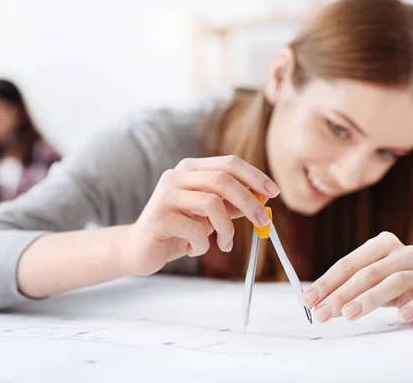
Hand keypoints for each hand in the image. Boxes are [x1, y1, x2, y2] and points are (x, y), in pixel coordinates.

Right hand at [122, 156, 279, 275]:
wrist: (138, 249)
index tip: (274, 193)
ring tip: (225, 244)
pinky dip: (204, 245)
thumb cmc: (177, 229)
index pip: (229, 163)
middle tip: (263, 222)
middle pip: (223, 180)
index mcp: (190, 169)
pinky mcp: (159, 217)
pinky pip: (197, 231)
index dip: (255, 176)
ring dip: (227, 229)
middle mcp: (176, 176)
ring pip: (212, 204)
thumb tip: (261, 199)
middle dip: (249, 202)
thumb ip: (230, 204)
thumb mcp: (208, 215)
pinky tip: (194, 249)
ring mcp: (165, 195)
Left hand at [302, 231, 412, 322]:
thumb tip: (313, 302)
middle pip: (368, 273)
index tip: (308, 300)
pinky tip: (402, 316)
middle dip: (342, 294)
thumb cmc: (390, 278)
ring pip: (394, 283)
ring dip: (369, 300)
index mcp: (381, 243)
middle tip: (323, 313)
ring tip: (348, 314)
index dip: (326, 282)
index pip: (349, 264)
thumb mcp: (368, 275)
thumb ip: (344, 285)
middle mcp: (402, 253)